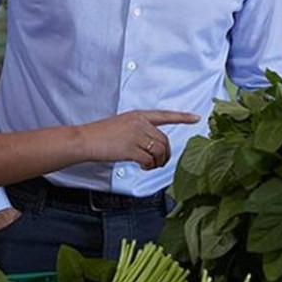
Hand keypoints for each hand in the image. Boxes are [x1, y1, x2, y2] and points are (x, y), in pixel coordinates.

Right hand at [80, 110, 199, 169]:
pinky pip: (149, 160)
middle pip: (164, 140)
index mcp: (139, 115)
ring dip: (158, 162)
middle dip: (165, 154)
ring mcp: (135, 134)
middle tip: (159, 163)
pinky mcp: (131, 148)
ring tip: (150, 165)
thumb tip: (151, 146)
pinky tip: (143, 166)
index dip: (182, 117)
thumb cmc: (100, 135)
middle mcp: (139, 123)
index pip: (165, 115)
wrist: (85, 140)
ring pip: (159, 150)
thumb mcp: (123, 125)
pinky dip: (149, 166)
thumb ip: (139, 131)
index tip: (196, 118)